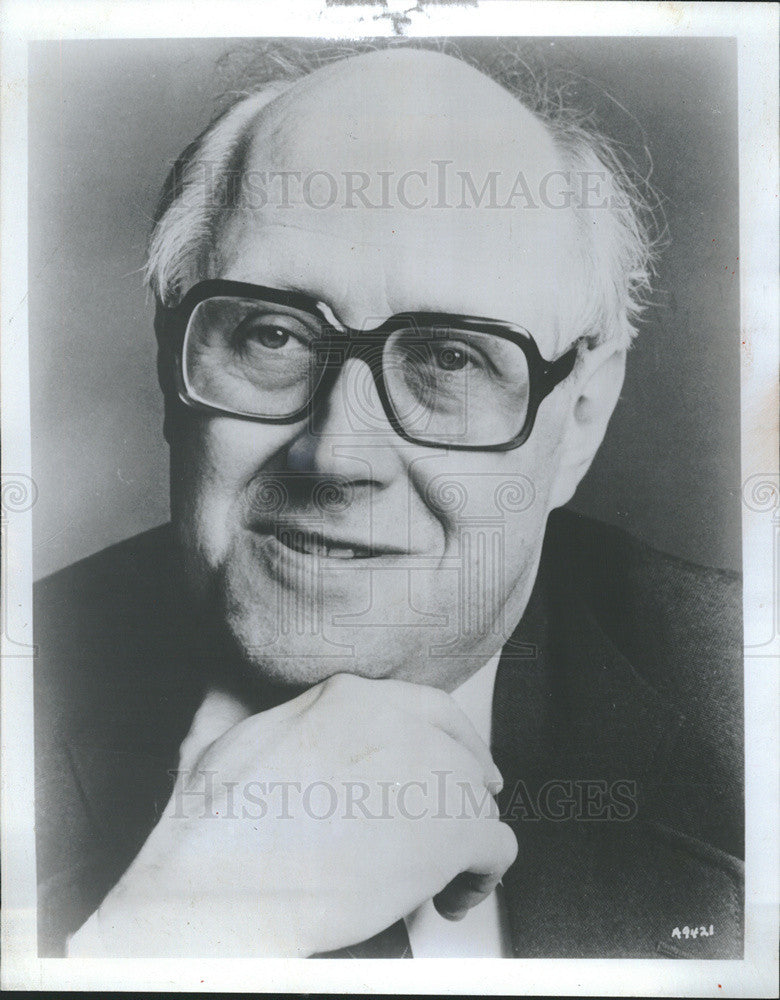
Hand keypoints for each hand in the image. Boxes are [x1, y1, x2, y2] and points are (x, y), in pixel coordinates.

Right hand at [68, 673, 517, 955]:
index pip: (432, 708)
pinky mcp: (450, 830)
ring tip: (437, 882)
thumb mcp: (220, 736)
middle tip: (451, 835)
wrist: (222, 882)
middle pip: (460, 755)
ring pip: (478, 801)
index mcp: (351, 697)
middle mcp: (399, 722)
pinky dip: (481, 879)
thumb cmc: (211, 825)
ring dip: (464, 843)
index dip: (456, 741)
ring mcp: (430, 772)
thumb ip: (240, 703)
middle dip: (459, 796)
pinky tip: (449, 901)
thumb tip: (222, 683)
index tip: (467, 768)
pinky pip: (497, 848)